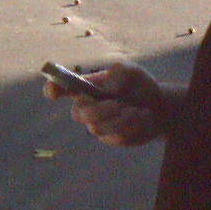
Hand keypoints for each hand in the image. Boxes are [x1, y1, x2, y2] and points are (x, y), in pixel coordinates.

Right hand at [43, 61, 172, 146]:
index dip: (52, 90)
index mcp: (83, 87)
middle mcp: (85, 107)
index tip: (54, 92)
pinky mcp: (110, 138)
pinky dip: (131, 125)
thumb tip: (110, 83)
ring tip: (137, 109)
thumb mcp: (133, 71)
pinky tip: (142, 116)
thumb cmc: (139, 85)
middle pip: (78, 114)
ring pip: (97, 127)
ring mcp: (96, 124)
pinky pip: (114, 137)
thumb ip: (121, 71)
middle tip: (117, 104)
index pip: (57, 88)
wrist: (158, 106)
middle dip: (98, 110)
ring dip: (120, 118)